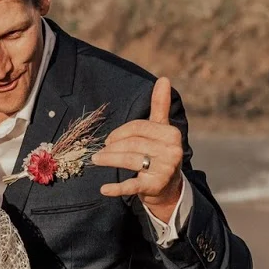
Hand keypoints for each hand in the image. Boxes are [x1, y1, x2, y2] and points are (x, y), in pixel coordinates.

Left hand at [91, 77, 184, 221]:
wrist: (168, 187)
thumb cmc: (160, 152)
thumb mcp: (161, 129)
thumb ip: (160, 105)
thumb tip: (163, 79)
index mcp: (172, 134)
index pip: (139, 127)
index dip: (120, 132)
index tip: (109, 139)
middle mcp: (172, 151)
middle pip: (133, 143)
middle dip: (112, 147)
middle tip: (99, 152)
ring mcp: (165, 170)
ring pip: (130, 160)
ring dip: (109, 159)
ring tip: (96, 160)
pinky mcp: (155, 187)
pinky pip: (132, 185)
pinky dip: (117, 188)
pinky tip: (104, 189)